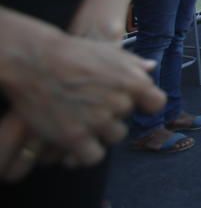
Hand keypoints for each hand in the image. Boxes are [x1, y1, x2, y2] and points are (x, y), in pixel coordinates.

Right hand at [1, 29, 164, 170]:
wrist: (36, 61)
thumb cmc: (74, 53)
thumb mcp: (110, 51)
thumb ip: (133, 64)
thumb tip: (150, 68)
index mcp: (133, 82)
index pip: (157, 103)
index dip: (146, 104)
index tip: (137, 104)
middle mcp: (120, 103)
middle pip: (128, 120)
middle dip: (114, 114)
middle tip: (92, 104)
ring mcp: (98, 122)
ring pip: (113, 137)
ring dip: (101, 132)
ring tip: (82, 119)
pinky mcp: (75, 137)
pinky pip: (93, 156)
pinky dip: (86, 152)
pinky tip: (76, 141)